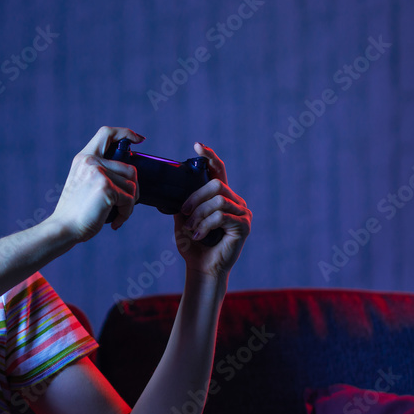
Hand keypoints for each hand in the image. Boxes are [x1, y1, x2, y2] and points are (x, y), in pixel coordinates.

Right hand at [49, 126, 144, 242]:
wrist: (64, 227)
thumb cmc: (76, 211)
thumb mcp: (84, 183)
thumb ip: (100, 172)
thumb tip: (130, 174)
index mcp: (84, 158)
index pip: (107, 133)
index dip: (126, 133)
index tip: (139, 139)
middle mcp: (91, 161)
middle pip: (130, 168)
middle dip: (134, 188)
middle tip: (126, 203)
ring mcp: (99, 173)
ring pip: (132, 186)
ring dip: (129, 204)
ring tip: (117, 214)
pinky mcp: (106, 188)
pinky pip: (129, 200)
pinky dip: (126, 213)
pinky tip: (115, 222)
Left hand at [174, 143, 251, 277]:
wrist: (201, 268)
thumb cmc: (193, 245)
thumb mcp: (183, 219)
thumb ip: (182, 203)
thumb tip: (169, 187)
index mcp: (221, 197)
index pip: (218, 172)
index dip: (209, 157)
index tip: (197, 145)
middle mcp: (235, 202)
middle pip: (216, 185)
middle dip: (195, 198)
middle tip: (184, 214)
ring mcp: (242, 213)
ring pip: (218, 201)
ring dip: (199, 215)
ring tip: (190, 229)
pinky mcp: (244, 226)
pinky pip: (221, 215)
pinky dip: (206, 225)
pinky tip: (199, 235)